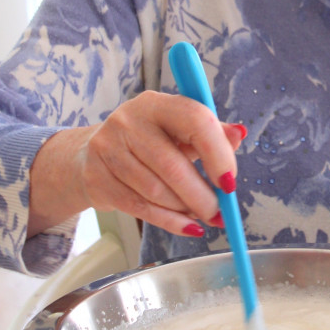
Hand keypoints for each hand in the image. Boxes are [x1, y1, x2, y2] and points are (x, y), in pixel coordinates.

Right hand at [28, 91, 246, 237]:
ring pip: (156, 191)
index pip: (194, 120)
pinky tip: (187, 226)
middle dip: (202, 195)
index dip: (217, 154)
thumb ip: (211, 131)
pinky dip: (169, 222)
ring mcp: (108, 149)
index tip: (230, 182)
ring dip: (185, 210)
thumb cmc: (146, 140)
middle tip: (220, 213)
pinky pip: (140, 207)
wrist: (89, 154)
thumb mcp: (178, 129)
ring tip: (201, 216)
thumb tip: (239, 134)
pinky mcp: (97, 179)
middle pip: (172, 165)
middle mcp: (129, 121)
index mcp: (156, 103)